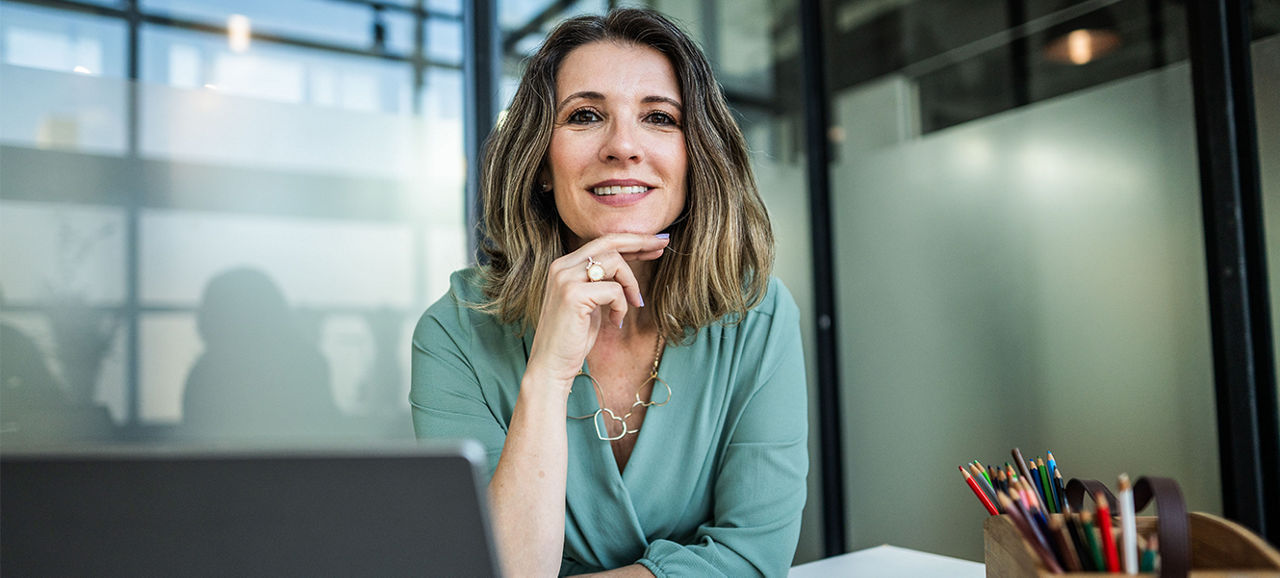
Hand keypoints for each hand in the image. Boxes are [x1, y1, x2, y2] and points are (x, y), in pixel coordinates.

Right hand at [524, 233, 668, 391]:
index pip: (602, 242)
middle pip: (609, 240)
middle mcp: (562, 266)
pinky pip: (614, 290)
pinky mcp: (573, 295)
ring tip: (636, 303)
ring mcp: (566, 279)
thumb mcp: (591, 302)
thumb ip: (602, 281)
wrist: (551, 366)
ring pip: (614, 262)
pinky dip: (622, 305)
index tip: (654, 242)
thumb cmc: (573, 337)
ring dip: (632, 284)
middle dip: (640, 241)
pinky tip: (616, 321)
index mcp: (564, 265)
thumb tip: (628, 262)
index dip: (631, 240)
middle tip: (663, 245)